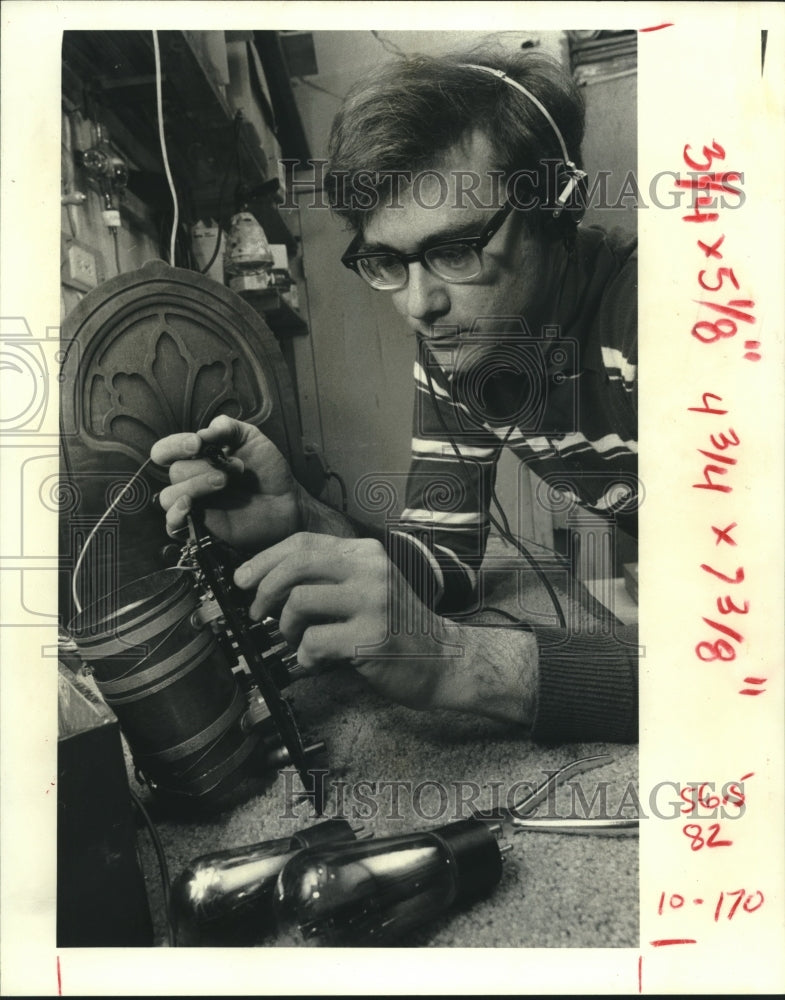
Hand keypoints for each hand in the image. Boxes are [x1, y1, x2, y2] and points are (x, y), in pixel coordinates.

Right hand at [150, 416, 299, 550]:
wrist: (287, 501)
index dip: (174, 445)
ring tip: (223, 483)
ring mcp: (195, 505)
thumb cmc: (268, 470)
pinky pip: (172, 526)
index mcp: (198, 458)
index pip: (166, 451)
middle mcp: (192, 480)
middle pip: (175, 472)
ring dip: (194, 487)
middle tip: (236, 469)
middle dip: (203, 467)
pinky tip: (191, 507)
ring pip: (169, 497)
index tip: (197, 444)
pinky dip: (175, 516)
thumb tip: (204, 431)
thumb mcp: (251, 438)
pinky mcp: (200, 528)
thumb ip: (227, 427)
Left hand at [233, 532, 537, 723]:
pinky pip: (314, 642)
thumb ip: (328, 579)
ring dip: (286, 628)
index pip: (302, 543)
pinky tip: (316, 663)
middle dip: (264, 589)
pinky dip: (305, 658)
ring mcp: (372, 602)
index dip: (263, 560)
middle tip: (257, 613)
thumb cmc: (398, 628)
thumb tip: (269, 583)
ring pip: (298, 602)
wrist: (446, 659)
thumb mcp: (367, 588)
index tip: (242, 579)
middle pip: (295, 564)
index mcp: (365, 553)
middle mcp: (370, 570)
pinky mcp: (370, 638)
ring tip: (296, 642)